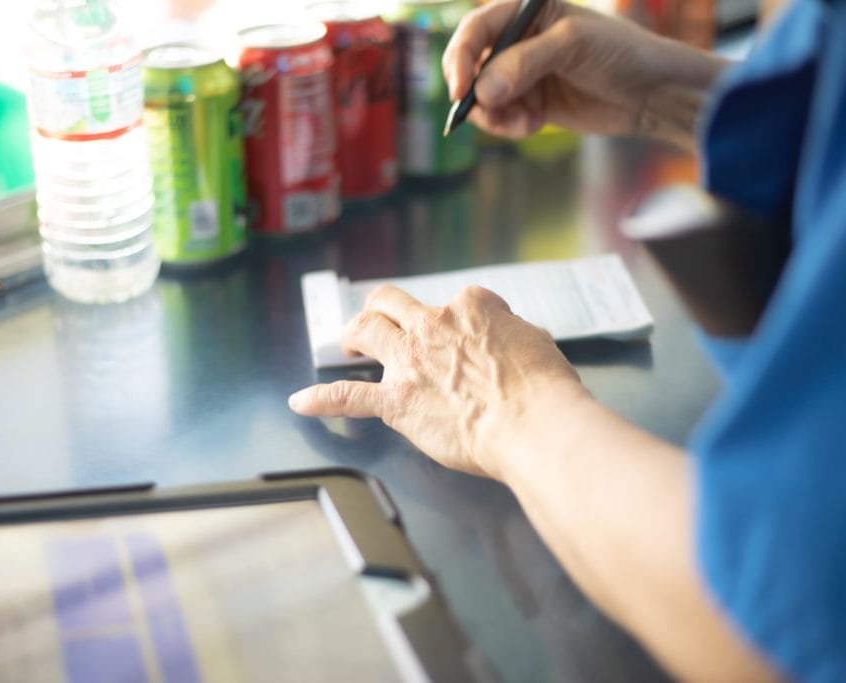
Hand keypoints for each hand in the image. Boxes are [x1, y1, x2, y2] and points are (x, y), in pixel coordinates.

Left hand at [288, 284, 586, 478]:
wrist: (530, 423)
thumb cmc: (543, 390)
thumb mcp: (541, 345)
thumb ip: (517, 338)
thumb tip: (516, 343)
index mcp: (472, 308)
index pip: (458, 302)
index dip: (460, 320)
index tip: (466, 338)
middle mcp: (433, 325)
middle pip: (394, 302)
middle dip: (384, 308)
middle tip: (380, 318)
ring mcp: (410, 361)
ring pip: (366, 330)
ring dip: (353, 333)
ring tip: (348, 342)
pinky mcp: (395, 400)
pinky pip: (349, 396)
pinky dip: (322, 399)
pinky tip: (302, 402)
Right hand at [442, 0, 727, 148]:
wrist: (653, 93)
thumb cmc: (620, 53)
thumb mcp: (573, 46)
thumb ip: (525, 63)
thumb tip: (483, 89)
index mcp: (526, 10)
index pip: (476, 29)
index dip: (460, 57)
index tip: (460, 89)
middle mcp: (519, 40)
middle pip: (472, 66)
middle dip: (476, 93)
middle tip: (486, 114)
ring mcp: (523, 73)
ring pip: (484, 97)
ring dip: (494, 115)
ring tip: (519, 124)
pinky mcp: (532, 102)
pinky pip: (502, 116)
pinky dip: (509, 125)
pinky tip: (531, 126)